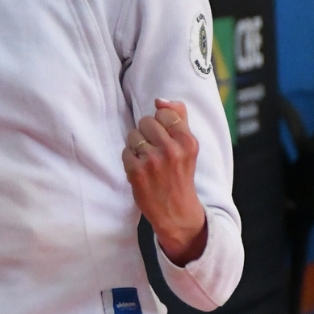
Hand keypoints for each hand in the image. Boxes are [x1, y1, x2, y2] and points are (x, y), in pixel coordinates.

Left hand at [122, 99, 208, 266]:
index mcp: (188, 141)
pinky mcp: (137, 172)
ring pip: (133, 134)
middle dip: (146, 133)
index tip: (165, 138)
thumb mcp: (188, 147)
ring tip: (148, 161)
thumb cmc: (181, 175)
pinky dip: (130, 160)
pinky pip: (125, 151)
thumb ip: (179, 118)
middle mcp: (172, 150)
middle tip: (155, 151)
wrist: (177, 212)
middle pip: (145, 120)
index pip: (164, 112)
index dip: (160, 124)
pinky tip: (141, 171)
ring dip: (136, 146)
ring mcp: (153, 161)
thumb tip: (160, 100)